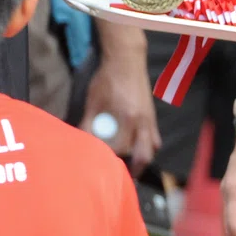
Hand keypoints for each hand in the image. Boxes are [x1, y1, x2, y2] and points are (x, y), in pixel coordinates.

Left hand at [80, 39, 160, 170]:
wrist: (126, 60)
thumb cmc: (107, 79)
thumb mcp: (93, 99)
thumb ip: (88, 121)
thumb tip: (80, 139)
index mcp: (127, 117)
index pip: (120, 147)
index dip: (110, 156)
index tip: (101, 162)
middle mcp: (142, 122)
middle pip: (142, 155)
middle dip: (132, 168)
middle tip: (120, 175)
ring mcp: (150, 119)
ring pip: (151, 149)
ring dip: (141, 160)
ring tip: (129, 167)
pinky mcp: (152, 116)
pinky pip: (154, 138)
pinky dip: (147, 148)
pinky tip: (137, 150)